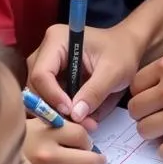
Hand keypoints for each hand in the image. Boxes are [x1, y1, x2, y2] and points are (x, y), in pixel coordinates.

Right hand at [25, 118, 105, 163]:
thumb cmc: (18, 134)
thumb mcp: (40, 118)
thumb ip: (67, 119)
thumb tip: (94, 126)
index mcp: (47, 131)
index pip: (81, 136)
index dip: (87, 140)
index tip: (86, 142)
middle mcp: (47, 154)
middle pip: (87, 162)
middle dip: (96, 161)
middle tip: (98, 160)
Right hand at [28, 21, 145, 122]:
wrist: (127, 47)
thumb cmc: (121, 53)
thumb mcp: (113, 72)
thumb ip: (95, 92)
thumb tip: (75, 116)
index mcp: (56, 40)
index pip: (41, 74)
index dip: (52, 97)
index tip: (72, 112)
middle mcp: (45, 51)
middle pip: (35, 87)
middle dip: (54, 108)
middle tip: (78, 123)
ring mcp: (46, 65)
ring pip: (39, 96)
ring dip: (59, 112)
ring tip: (84, 122)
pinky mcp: (52, 78)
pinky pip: (48, 99)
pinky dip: (62, 111)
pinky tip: (81, 117)